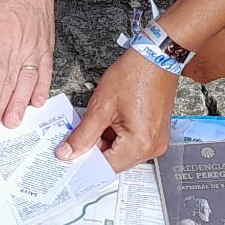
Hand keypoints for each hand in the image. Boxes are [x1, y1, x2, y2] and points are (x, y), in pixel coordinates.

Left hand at [0, 0, 56, 133]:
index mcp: (1, 34)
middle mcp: (21, 43)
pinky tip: (35, 103)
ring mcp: (36, 47)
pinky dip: (41, 89)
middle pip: (12, 83)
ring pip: (29, 82)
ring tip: (13, 122)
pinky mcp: (45, 47)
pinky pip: (45, 73)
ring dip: (21, 105)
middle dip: (3, 109)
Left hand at [57, 50, 178, 171]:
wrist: (157, 58)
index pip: (106, 166)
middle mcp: (152, 148)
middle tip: (79, 136)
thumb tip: (68, 152)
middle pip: (115, 161)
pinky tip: (110, 119)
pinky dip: (117, 135)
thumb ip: (83, 135)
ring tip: (99, 120)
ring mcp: (157, 141)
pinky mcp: (156, 133)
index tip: (69, 157)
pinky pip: (132, 143)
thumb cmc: (135, 75)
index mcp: (139, 144)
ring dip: (106, 140)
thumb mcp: (101, 106)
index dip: (85, 162)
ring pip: (122, 152)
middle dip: (95, 149)